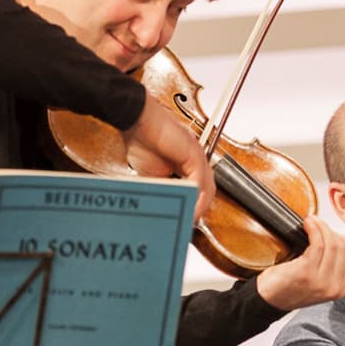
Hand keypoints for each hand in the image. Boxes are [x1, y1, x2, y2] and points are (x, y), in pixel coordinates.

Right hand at [121, 98, 213, 220]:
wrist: (137, 119)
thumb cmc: (142, 140)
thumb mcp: (150, 174)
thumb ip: (162, 188)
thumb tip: (163, 208)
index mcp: (188, 164)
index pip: (197, 190)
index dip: (193, 206)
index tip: (184, 221)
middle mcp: (197, 160)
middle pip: (206, 191)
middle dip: (198, 210)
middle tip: (188, 225)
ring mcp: (198, 157)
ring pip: (207, 188)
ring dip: (199, 207)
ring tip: (189, 222)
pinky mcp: (195, 154)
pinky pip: (200, 182)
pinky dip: (196, 198)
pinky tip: (190, 209)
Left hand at [256, 216, 344, 310]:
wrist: (267, 300)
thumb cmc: (290, 288)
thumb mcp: (321, 284)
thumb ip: (340, 273)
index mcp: (339, 290)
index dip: (344, 240)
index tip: (332, 233)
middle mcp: (333, 288)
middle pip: (343, 248)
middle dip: (331, 231)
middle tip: (319, 223)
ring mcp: (320, 281)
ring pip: (331, 244)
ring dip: (321, 227)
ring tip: (312, 221)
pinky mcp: (306, 273)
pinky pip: (317, 244)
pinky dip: (313, 229)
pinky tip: (308, 225)